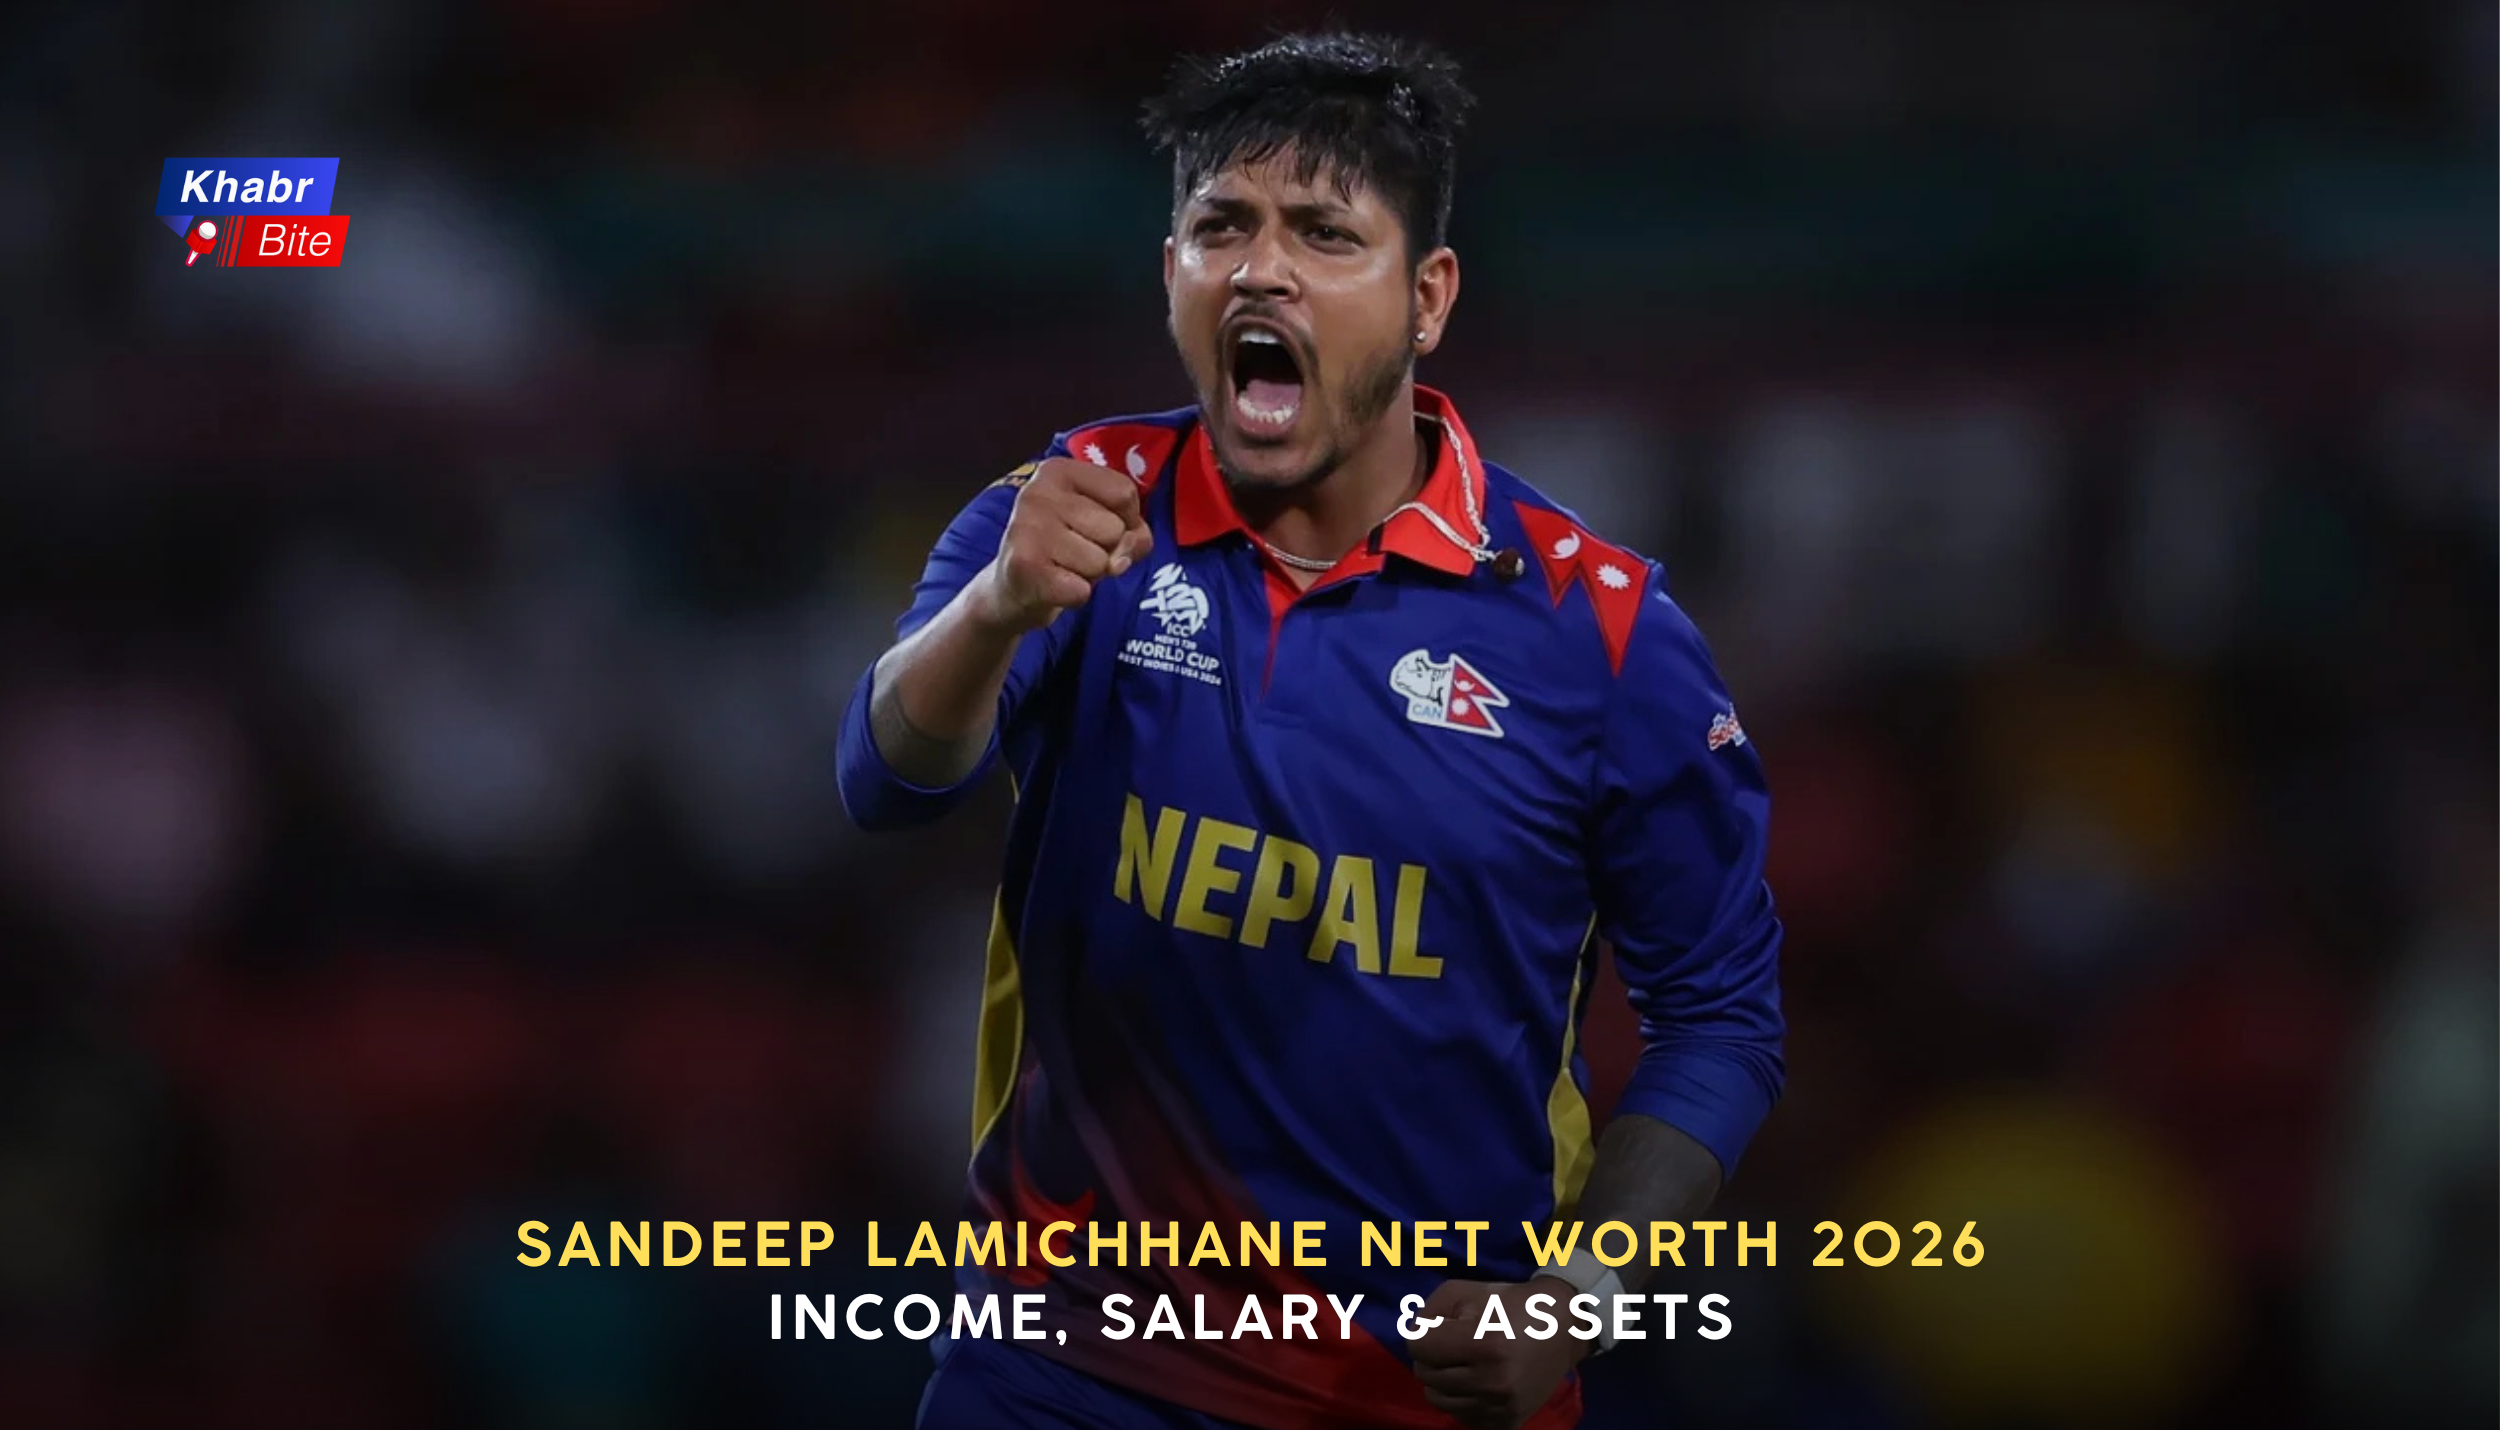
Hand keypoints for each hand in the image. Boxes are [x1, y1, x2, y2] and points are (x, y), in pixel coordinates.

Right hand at [971, 455, 1153, 632]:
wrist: (1011, 588)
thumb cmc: (1065, 549)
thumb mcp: (1103, 525)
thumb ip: (1133, 529)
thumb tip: (1133, 545)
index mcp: (1058, 470)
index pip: (1124, 492)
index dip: (1127, 521)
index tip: (1100, 527)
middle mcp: (1038, 491)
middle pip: (1115, 529)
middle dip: (1106, 551)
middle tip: (1074, 553)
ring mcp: (1028, 527)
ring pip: (1101, 562)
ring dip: (1090, 575)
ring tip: (1063, 567)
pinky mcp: (1024, 566)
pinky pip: (1082, 590)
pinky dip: (1075, 595)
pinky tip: (1054, 585)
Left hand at [1409, 1277, 1593, 1428]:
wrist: (1563, 1327)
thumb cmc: (1509, 1303)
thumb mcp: (1464, 1291)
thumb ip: (1428, 1312)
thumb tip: (1412, 1339)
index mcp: (1485, 1344)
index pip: (1417, 1347)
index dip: (1423, 1333)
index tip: (1441, 1327)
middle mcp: (1494, 1382)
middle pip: (1425, 1375)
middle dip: (1432, 1356)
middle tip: (1455, 1343)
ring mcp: (1501, 1407)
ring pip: (1438, 1399)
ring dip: (1443, 1380)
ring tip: (1465, 1362)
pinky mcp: (1508, 1423)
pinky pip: (1460, 1416)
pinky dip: (1461, 1399)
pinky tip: (1478, 1381)